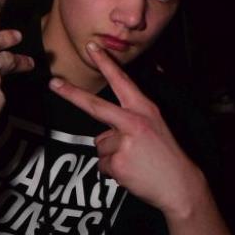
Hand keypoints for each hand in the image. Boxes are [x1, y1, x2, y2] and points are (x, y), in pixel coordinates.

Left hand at [49, 42, 203, 215]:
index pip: (121, 82)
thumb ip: (131, 120)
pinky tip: (130, 171)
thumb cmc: (166, 157)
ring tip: (133, 160)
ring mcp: (124, 142)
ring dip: (111, 154)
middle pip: (95, 106)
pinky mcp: (118, 163)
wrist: (180, 186)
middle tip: (53, 83)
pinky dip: (113, 171)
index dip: (106, 63)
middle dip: (72, 94)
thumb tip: (105, 129)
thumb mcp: (155, 127)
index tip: (92, 48)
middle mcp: (133, 122)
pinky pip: (102, 164)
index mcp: (144, 110)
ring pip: (100, 144)